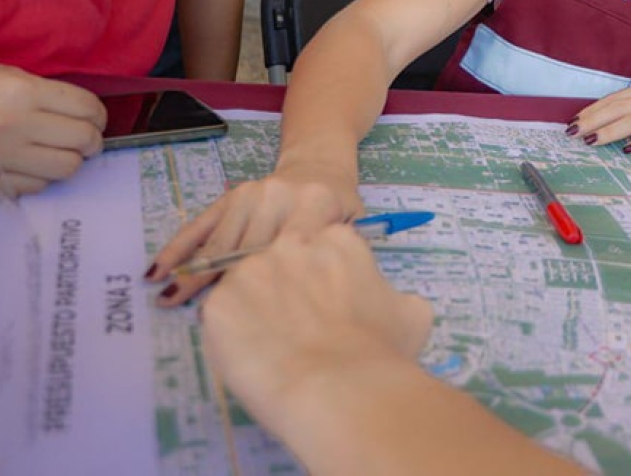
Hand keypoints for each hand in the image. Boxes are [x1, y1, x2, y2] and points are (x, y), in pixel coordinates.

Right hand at [0, 63, 105, 196]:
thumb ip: (37, 91)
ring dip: (69, 161)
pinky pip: (34, 186)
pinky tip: (29, 167)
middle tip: (85, 139)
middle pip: (84, 140)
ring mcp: (2, 157)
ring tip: (60, 153)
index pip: (86, 107)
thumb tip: (78, 111)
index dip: (98, 115)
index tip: (95, 118)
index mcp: (21, 91)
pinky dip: (39, 179)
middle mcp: (16, 125)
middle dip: (91, 140)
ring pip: (65, 168)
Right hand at [147, 164, 363, 306]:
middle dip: (224, 287)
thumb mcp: (350, 226)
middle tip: (204, 321)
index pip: (285, 254)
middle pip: (246, 251)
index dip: (265, 287)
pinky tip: (158, 271)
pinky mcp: (230, 197)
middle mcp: (276, 198)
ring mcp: (249, 195)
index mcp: (311, 207)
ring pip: (218, 241)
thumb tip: (313, 298)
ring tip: (166, 301)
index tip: (246, 317)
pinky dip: (178, 248)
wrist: (320, 166)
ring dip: (190, 273)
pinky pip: (200, 225)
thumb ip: (336, 255)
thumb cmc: (338, 207)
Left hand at [200, 225, 431, 431]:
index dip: (321, 276)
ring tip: (273, 348)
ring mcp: (250, 271)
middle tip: (296, 325)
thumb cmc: (383, 351)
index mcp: (336, 240)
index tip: (326, 304)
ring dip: (256, 311)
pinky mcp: (218, 304)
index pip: (319, 244)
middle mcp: (290, 244)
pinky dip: (233, 338)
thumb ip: (393, 294)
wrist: (342, 390)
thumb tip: (392, 301)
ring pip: (247, 286)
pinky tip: (255, 360)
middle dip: (285, 285)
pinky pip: (221, 317)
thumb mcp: (411, 312)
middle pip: (279, 257)